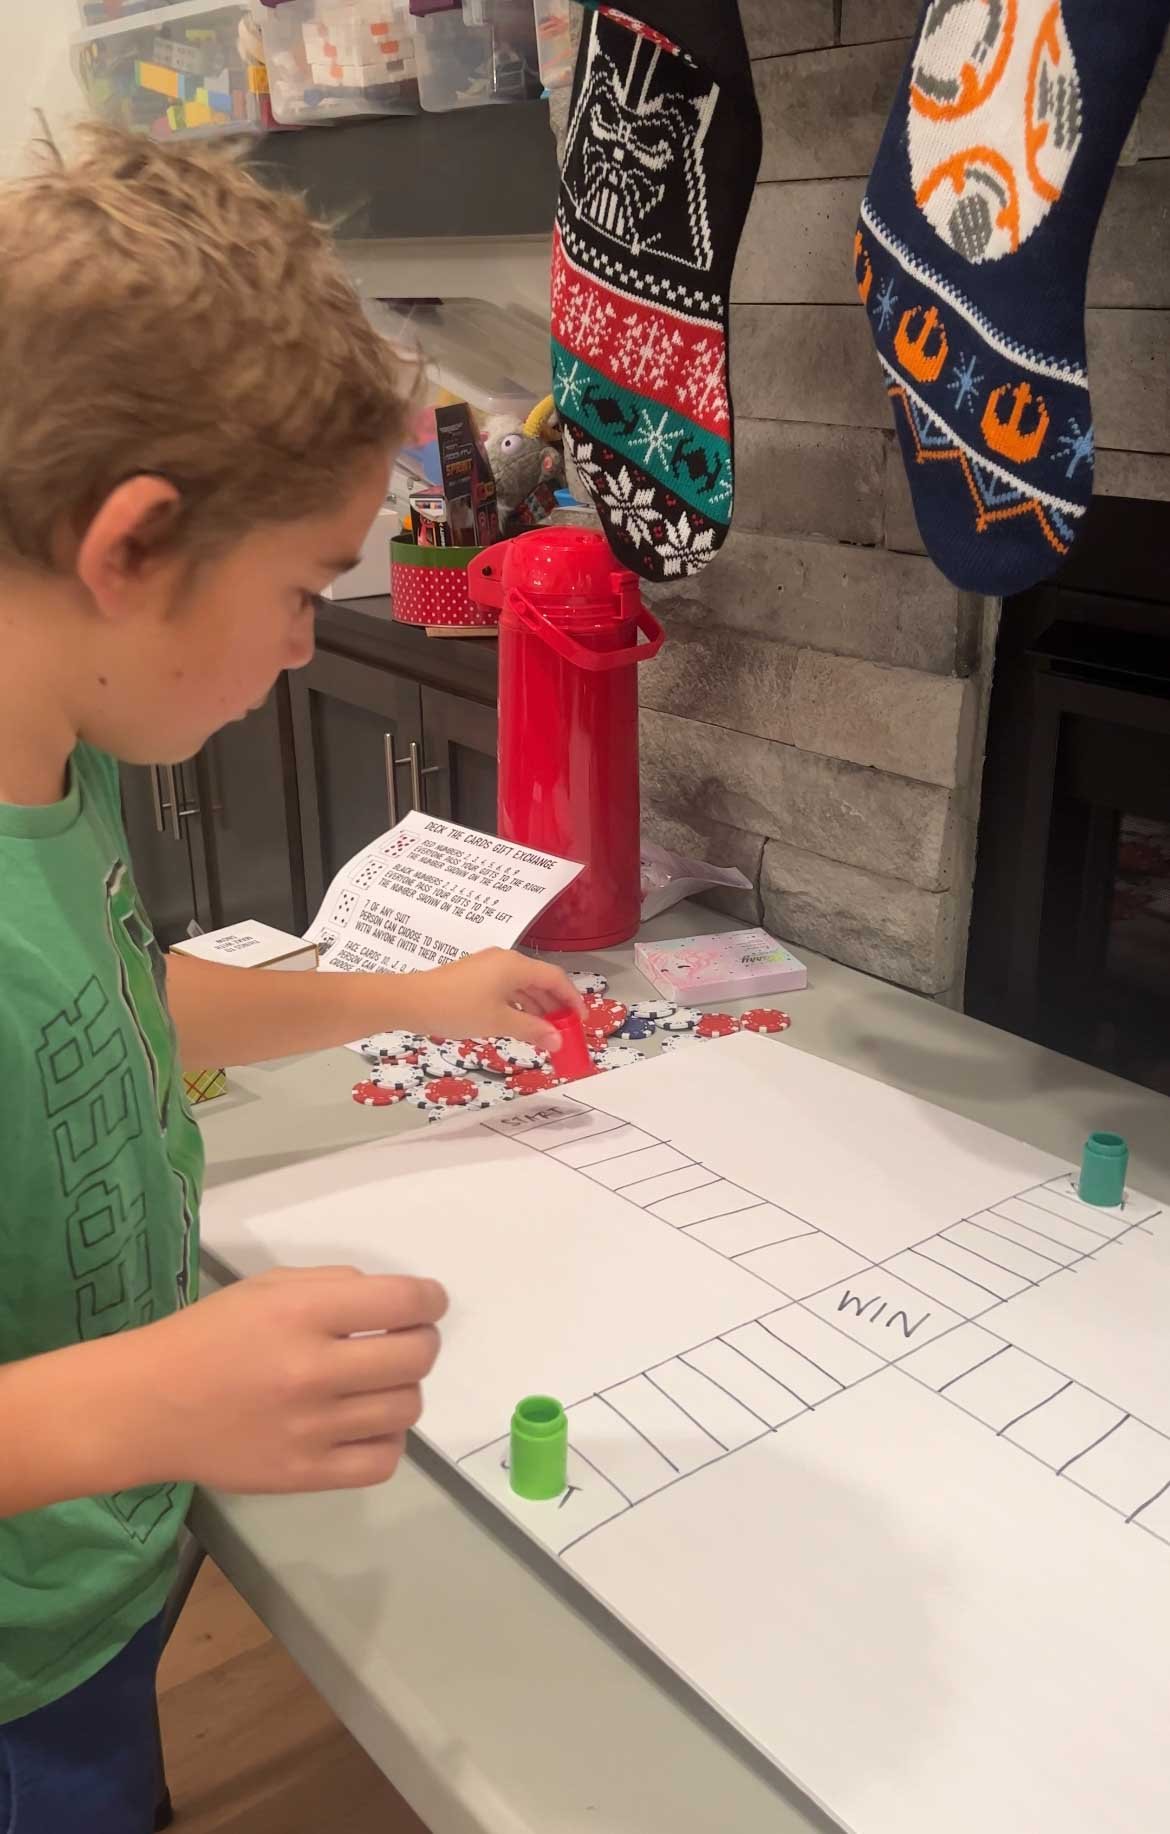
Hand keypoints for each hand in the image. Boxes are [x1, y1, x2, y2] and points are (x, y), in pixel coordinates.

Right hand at [132, 1267, 447, 1494]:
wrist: (147, 1407)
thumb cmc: (209, 1336)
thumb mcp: (268, 1287)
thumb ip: (335, 1286)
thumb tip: (399, 1303)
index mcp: (301, 1314)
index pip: (403, 1303)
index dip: (430, 1299)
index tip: (428, 1303)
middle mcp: (311, 1371)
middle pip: (415, 1357)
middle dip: (421, 1342)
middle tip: (403, 1341)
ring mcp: (310, 1429)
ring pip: (406, 1408)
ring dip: (403, 1389)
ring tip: (376, 1383)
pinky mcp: (305, 1475)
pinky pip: (383, 1460)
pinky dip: (388, 1439)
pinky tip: (365, 1423)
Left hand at [394, 947, 582, 1053]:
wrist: (411, 1001)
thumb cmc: (457, 1008)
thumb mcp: (499, 1022)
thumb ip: (532, 1030)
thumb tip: (558, 1041)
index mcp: (515, 965)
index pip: (555, 978)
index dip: (573, 999)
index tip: (581, 1021)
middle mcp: (505, 961)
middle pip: (540, 981)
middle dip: (555, 1006)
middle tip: (565, 1032)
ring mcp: (488, 968)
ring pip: (523, 987)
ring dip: (537, 1009)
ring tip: (545, 1034)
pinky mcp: (475, 977)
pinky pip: (507, 990)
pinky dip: (518, 1007)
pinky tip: (520, 1025)